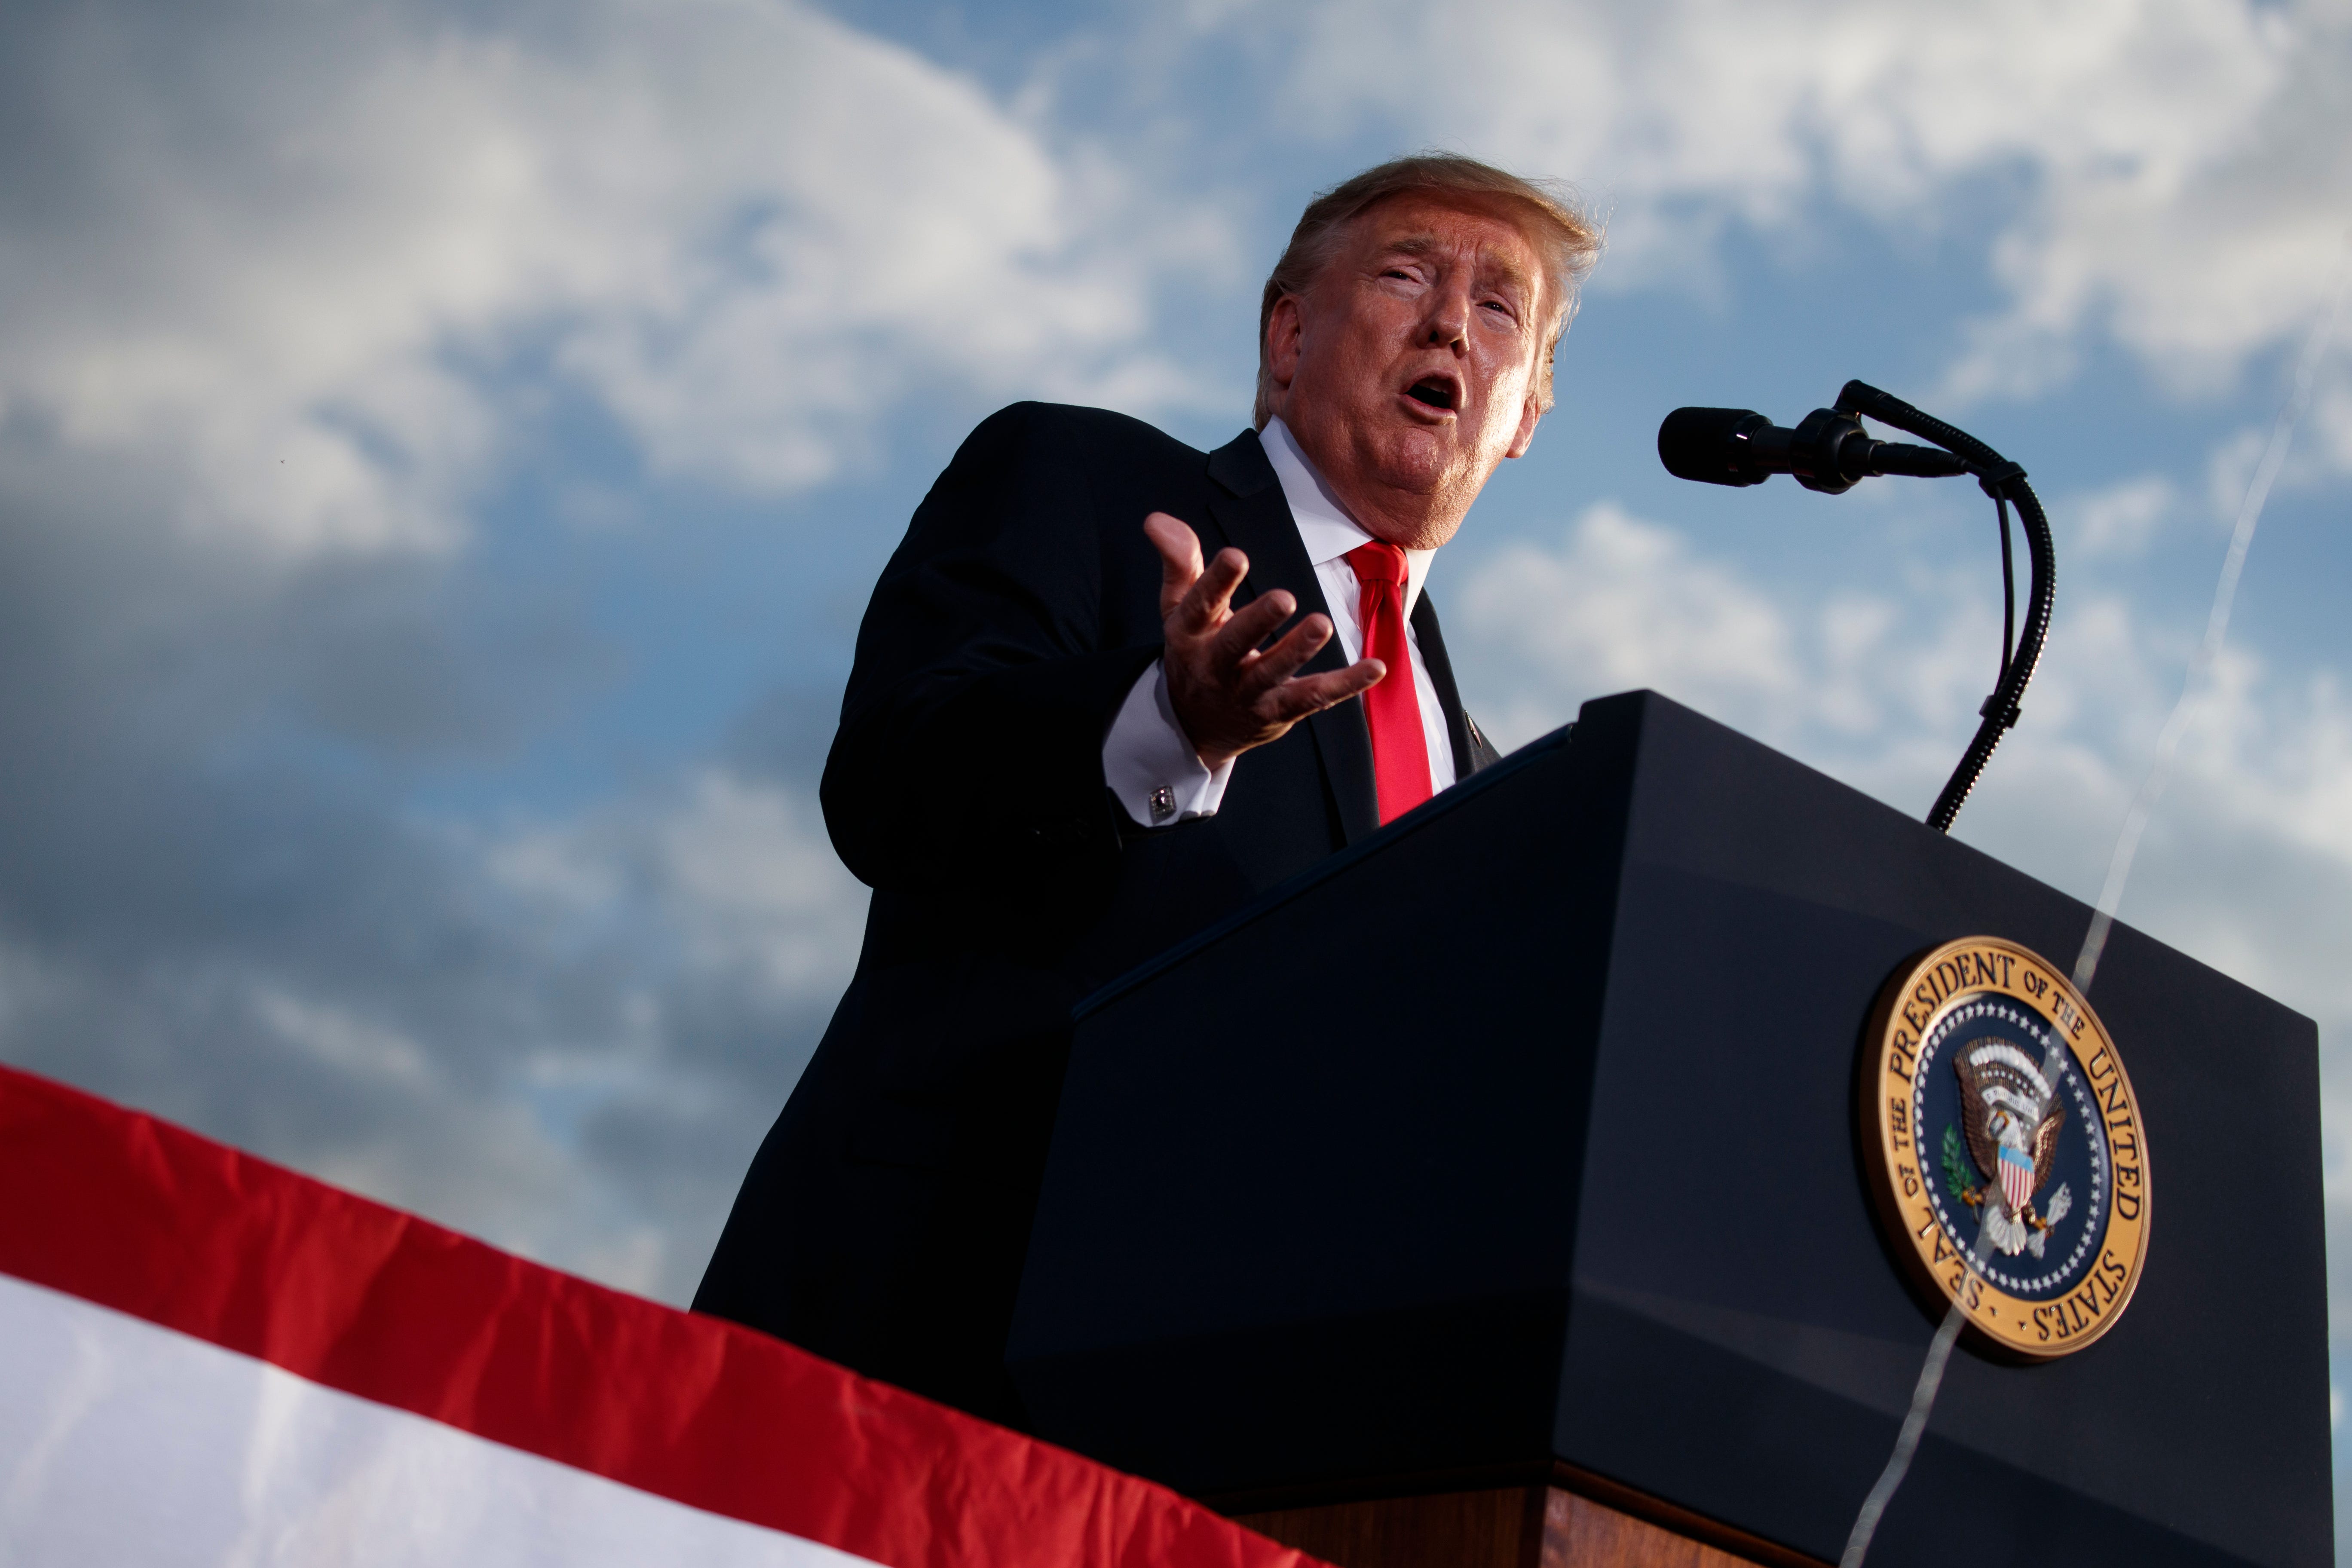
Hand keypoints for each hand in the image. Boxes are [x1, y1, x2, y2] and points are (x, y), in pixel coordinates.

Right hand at [1145, 512, 1385, 770]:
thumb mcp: (1179, 608)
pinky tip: (1375, 666)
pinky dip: (1346, 685)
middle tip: (1284, 598)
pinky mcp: (1279, 711)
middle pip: (1235, 644)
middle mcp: (1216, 666)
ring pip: (1274, 674)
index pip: (1200, 606)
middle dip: (1258, 621)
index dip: (1216, 581)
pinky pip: (1315, 697)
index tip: (1237, 556)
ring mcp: (1249, 692)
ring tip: (1322, 624)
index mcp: (1190, 634)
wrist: (1196, 725)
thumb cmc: (1196, 650)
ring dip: (1298, 650)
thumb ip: (1179, 562)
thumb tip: (1157, 519)